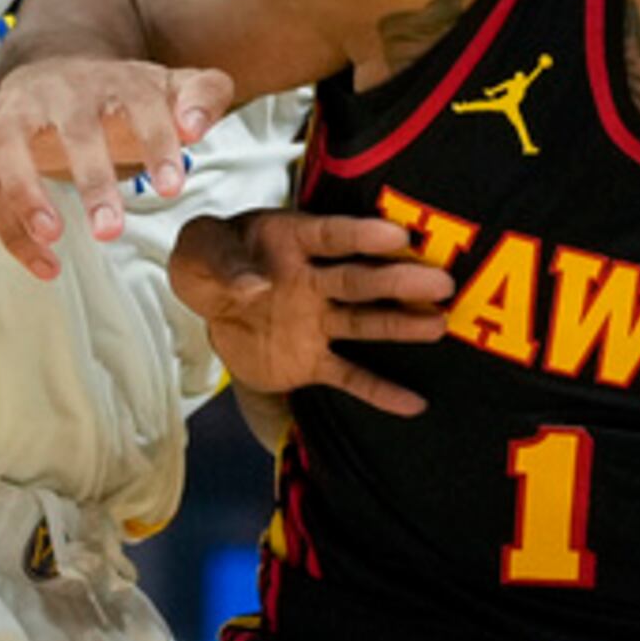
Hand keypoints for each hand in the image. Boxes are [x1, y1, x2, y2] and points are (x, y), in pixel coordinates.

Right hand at [0, 55, 238, 256]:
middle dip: (92, 179)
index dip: (157, 143)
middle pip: (75, 129)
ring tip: (53, 238)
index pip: (142, 104)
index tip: (173, 189)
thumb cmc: (121, 94)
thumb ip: (203, 96)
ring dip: (25, 192)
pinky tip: (44, 264)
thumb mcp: (169, 88)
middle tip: (110, 231)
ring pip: (8, 144)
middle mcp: (63, 89)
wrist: (55, 63)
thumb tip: (198, 126)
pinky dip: (9, 227)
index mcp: (117, 79)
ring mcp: (17, 106)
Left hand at [173, 212, 455, 417]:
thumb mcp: (198, 253)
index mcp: (290, 244)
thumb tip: (253, 285)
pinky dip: (379, 391)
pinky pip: (348, 377)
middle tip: (441, 282)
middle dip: (398, 282)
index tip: (397, 237)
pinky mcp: (313, 360)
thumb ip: (222, 263)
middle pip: (359, 281)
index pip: (330, 238)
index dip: (362, 236)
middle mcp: (314, 281)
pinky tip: (414, 404)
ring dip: (400, 326)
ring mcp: (318, 321)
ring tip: (439, 325)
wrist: (209, 304)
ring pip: (363, 322)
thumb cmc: (208, 264)